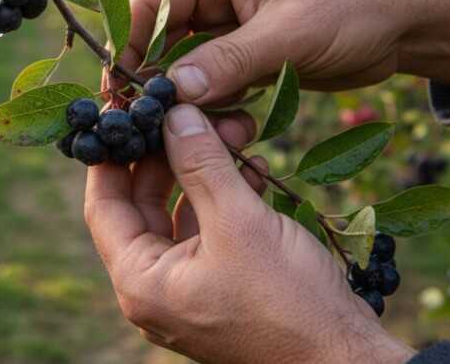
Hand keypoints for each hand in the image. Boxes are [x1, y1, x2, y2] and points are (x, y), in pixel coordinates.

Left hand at [84, 104, 415, 362]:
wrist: (345, 360)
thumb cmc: (289, 300)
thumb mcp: (240, 220)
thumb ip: (201, 162)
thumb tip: (172, 112)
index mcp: (141, 281)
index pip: (104, 205)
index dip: (109, 154)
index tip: (121, 111)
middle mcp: (155, 289)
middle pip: (141, 206)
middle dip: (167, 156)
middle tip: (185, 114)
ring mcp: (187, 290)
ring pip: (179, 215)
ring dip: (203, 173)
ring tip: (231, 134)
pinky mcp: (219, 287)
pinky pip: (208, 232)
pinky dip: (225, 199)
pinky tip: (253, 171)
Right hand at [123, 0, 449, 104]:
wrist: (409, 22)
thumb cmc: (354, 8)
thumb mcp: (289, 34)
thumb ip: (228, 62)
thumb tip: (172, 94)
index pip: (154, 2)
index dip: (130, 44)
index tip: (121, 89)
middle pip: (163, 36)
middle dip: (154, 77)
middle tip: (141, 122)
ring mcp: (233, 24)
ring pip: (187, 63)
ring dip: (185, 96)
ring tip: (181, 131)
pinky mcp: (249, 51)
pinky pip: (214, 79)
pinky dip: (212, 102)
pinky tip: (215, 126)